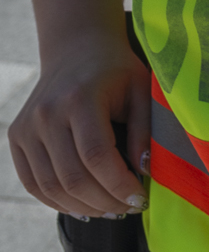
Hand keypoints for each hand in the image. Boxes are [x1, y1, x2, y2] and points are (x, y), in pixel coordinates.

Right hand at [8, 32, 150, 218]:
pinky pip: (33, 182)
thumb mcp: (140, 89)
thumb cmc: (116, 69)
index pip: (97, 156)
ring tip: (110, 210)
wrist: (77, 46)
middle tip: (128, 208)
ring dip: (82, 207)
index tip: (140, 198)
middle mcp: (47, 113)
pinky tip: (82, 205)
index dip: (119, 184)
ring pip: (51, 186)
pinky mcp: (17, 135)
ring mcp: (27, 126)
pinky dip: (57, 201)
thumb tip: (143, 173)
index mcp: (80, 97)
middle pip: (73, 177)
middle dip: (104, 201)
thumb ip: (143, 130)